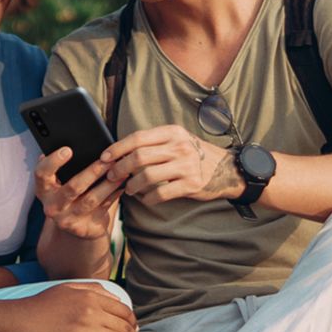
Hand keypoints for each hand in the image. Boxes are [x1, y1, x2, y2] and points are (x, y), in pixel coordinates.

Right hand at [10, 283, 137, 331]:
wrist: (20, 318)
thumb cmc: (41, 303)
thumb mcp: (68, 288)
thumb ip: (93, 289)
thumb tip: (116, 299)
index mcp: (92, 295)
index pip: (124, 311)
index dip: (133, 323)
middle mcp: (92, 309)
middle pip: (125, 327)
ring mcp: (85, 326)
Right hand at [33, 148, 125, 239]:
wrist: (75, 227)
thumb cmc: (69, 194)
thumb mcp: (61, 182)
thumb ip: (65, 166)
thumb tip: (81, 140)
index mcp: (44, 190)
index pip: (41, 174)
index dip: (53, 161)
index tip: (68, 149)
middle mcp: (53, 207)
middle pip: (73, 187)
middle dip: (93, 171)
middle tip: (108, 159)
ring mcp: (69, 220)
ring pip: (92, 199)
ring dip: (109, 183)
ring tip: (121, 170)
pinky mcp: (86, 228)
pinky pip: (103, 208)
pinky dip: (114, 195)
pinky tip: (123, 184)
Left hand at [103, 125, 245, 204]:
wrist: (226, 169)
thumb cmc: (195, 155)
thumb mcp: (178, 140)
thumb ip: (154, 143)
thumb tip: (120, 150)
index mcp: (172, 132)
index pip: (138, 138)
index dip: (117, 148)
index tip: (104, 157)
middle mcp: (179, 146)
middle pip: (139, 157)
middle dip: (120, 168)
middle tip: (113, 176)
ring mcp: (186, 165)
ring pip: (147, 176)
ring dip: (132, 185)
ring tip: (128, 189)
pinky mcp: (191, 184)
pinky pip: (160, 193)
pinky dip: (148, 198)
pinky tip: (144, 199)